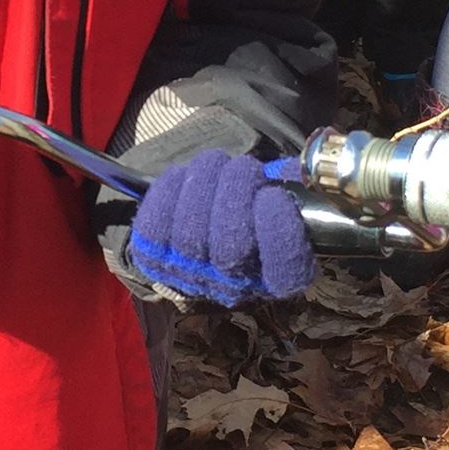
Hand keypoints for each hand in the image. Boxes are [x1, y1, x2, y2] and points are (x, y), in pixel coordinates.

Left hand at [128, 149, 315, 307]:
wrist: (206, 223)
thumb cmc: (254, 204)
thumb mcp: (285, 195)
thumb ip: (294, 186)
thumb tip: (295, 169)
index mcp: (277, 277)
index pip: (284, 272)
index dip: (278, 231)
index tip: (275, 195)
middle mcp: (233, 285)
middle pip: (231, 249)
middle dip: (237, 192)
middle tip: (245, 167)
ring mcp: (189, 276)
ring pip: (190, 235)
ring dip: (204, 184)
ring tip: (216, 164)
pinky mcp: (154, 259)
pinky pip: (154, 227)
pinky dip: (169, 192)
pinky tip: (185, 176)